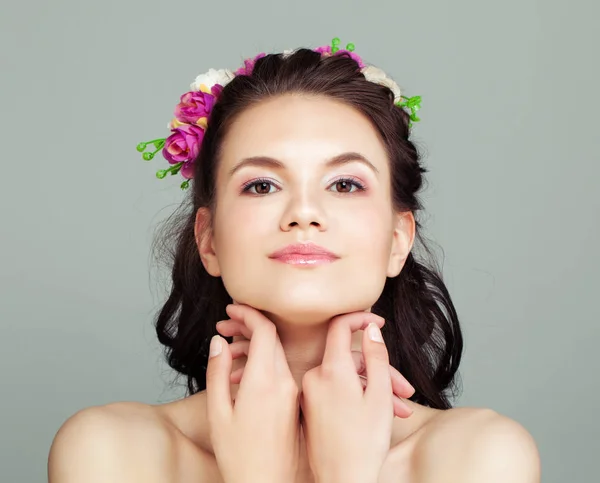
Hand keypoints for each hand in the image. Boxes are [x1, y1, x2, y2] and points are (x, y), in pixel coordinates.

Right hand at [206, 303, 301, 482]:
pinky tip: (241, 371)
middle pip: (272, 338)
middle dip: (248, 325)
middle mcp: (284, 382)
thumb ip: (218, 371)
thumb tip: (219, 342)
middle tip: (225, 326)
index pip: (265, 330)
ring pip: (275, 353)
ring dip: (254, 343)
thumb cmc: (239, 456)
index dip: (248, 313)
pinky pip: (280, 370)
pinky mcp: (294, 402)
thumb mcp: (218, 412)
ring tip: (228, 347)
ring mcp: (292, 392)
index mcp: (265, 381)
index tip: (231, 308)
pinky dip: (262, 361)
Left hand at [300, 312, 405, 482]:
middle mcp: (314, 377)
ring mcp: (310, 394)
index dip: (361, 318)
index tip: (379, 321)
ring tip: (399, 409)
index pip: (340, 326)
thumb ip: (377, 355)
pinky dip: (358, 398)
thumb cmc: (364, 443)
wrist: (342, 481)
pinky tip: (379, 414)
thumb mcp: (379, 394)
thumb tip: (371, 328)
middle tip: (405, 390)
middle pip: (350, 359)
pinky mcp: (310, 408)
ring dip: (374, 388)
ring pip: (346, 378)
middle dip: (380, 370)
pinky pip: (336, 392)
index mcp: (330, 369)